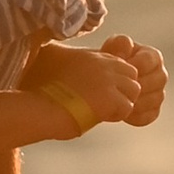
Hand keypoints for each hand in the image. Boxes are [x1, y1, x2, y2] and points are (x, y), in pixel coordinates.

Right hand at [22, 40, 140, 131]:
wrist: (40, 108)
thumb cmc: (40, 91)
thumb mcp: (51, 63)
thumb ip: (64, 59)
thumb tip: (61, 57)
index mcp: (90, 56)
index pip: (118, 63)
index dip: (113, 79)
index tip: (100, 91)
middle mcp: (102, 64)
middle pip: (131, 74)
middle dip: (122, 89)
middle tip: (104, 102)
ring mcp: (108, 80)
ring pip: (133, 90)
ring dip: (121, 102)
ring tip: (101, 110)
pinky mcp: (111, 98)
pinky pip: (128, 107)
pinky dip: (117, 115)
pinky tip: (100, 116)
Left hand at [99, 34, 167, 126]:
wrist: (102, 83)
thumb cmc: (109, 63)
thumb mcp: (111, 49)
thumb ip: (118, 44)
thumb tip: (127, 46)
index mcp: (152, 57)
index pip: (151, 60)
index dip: (135, 65)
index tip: (120, 70)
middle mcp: (159, 74)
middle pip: (158, 80)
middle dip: (138, 84)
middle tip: (120, 88)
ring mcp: (158, 93)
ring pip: (156, 99)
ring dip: (137, 101)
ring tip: (119, 101)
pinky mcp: (153, 110)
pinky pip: (150, 115)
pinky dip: (137, 115)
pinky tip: (123, 113)